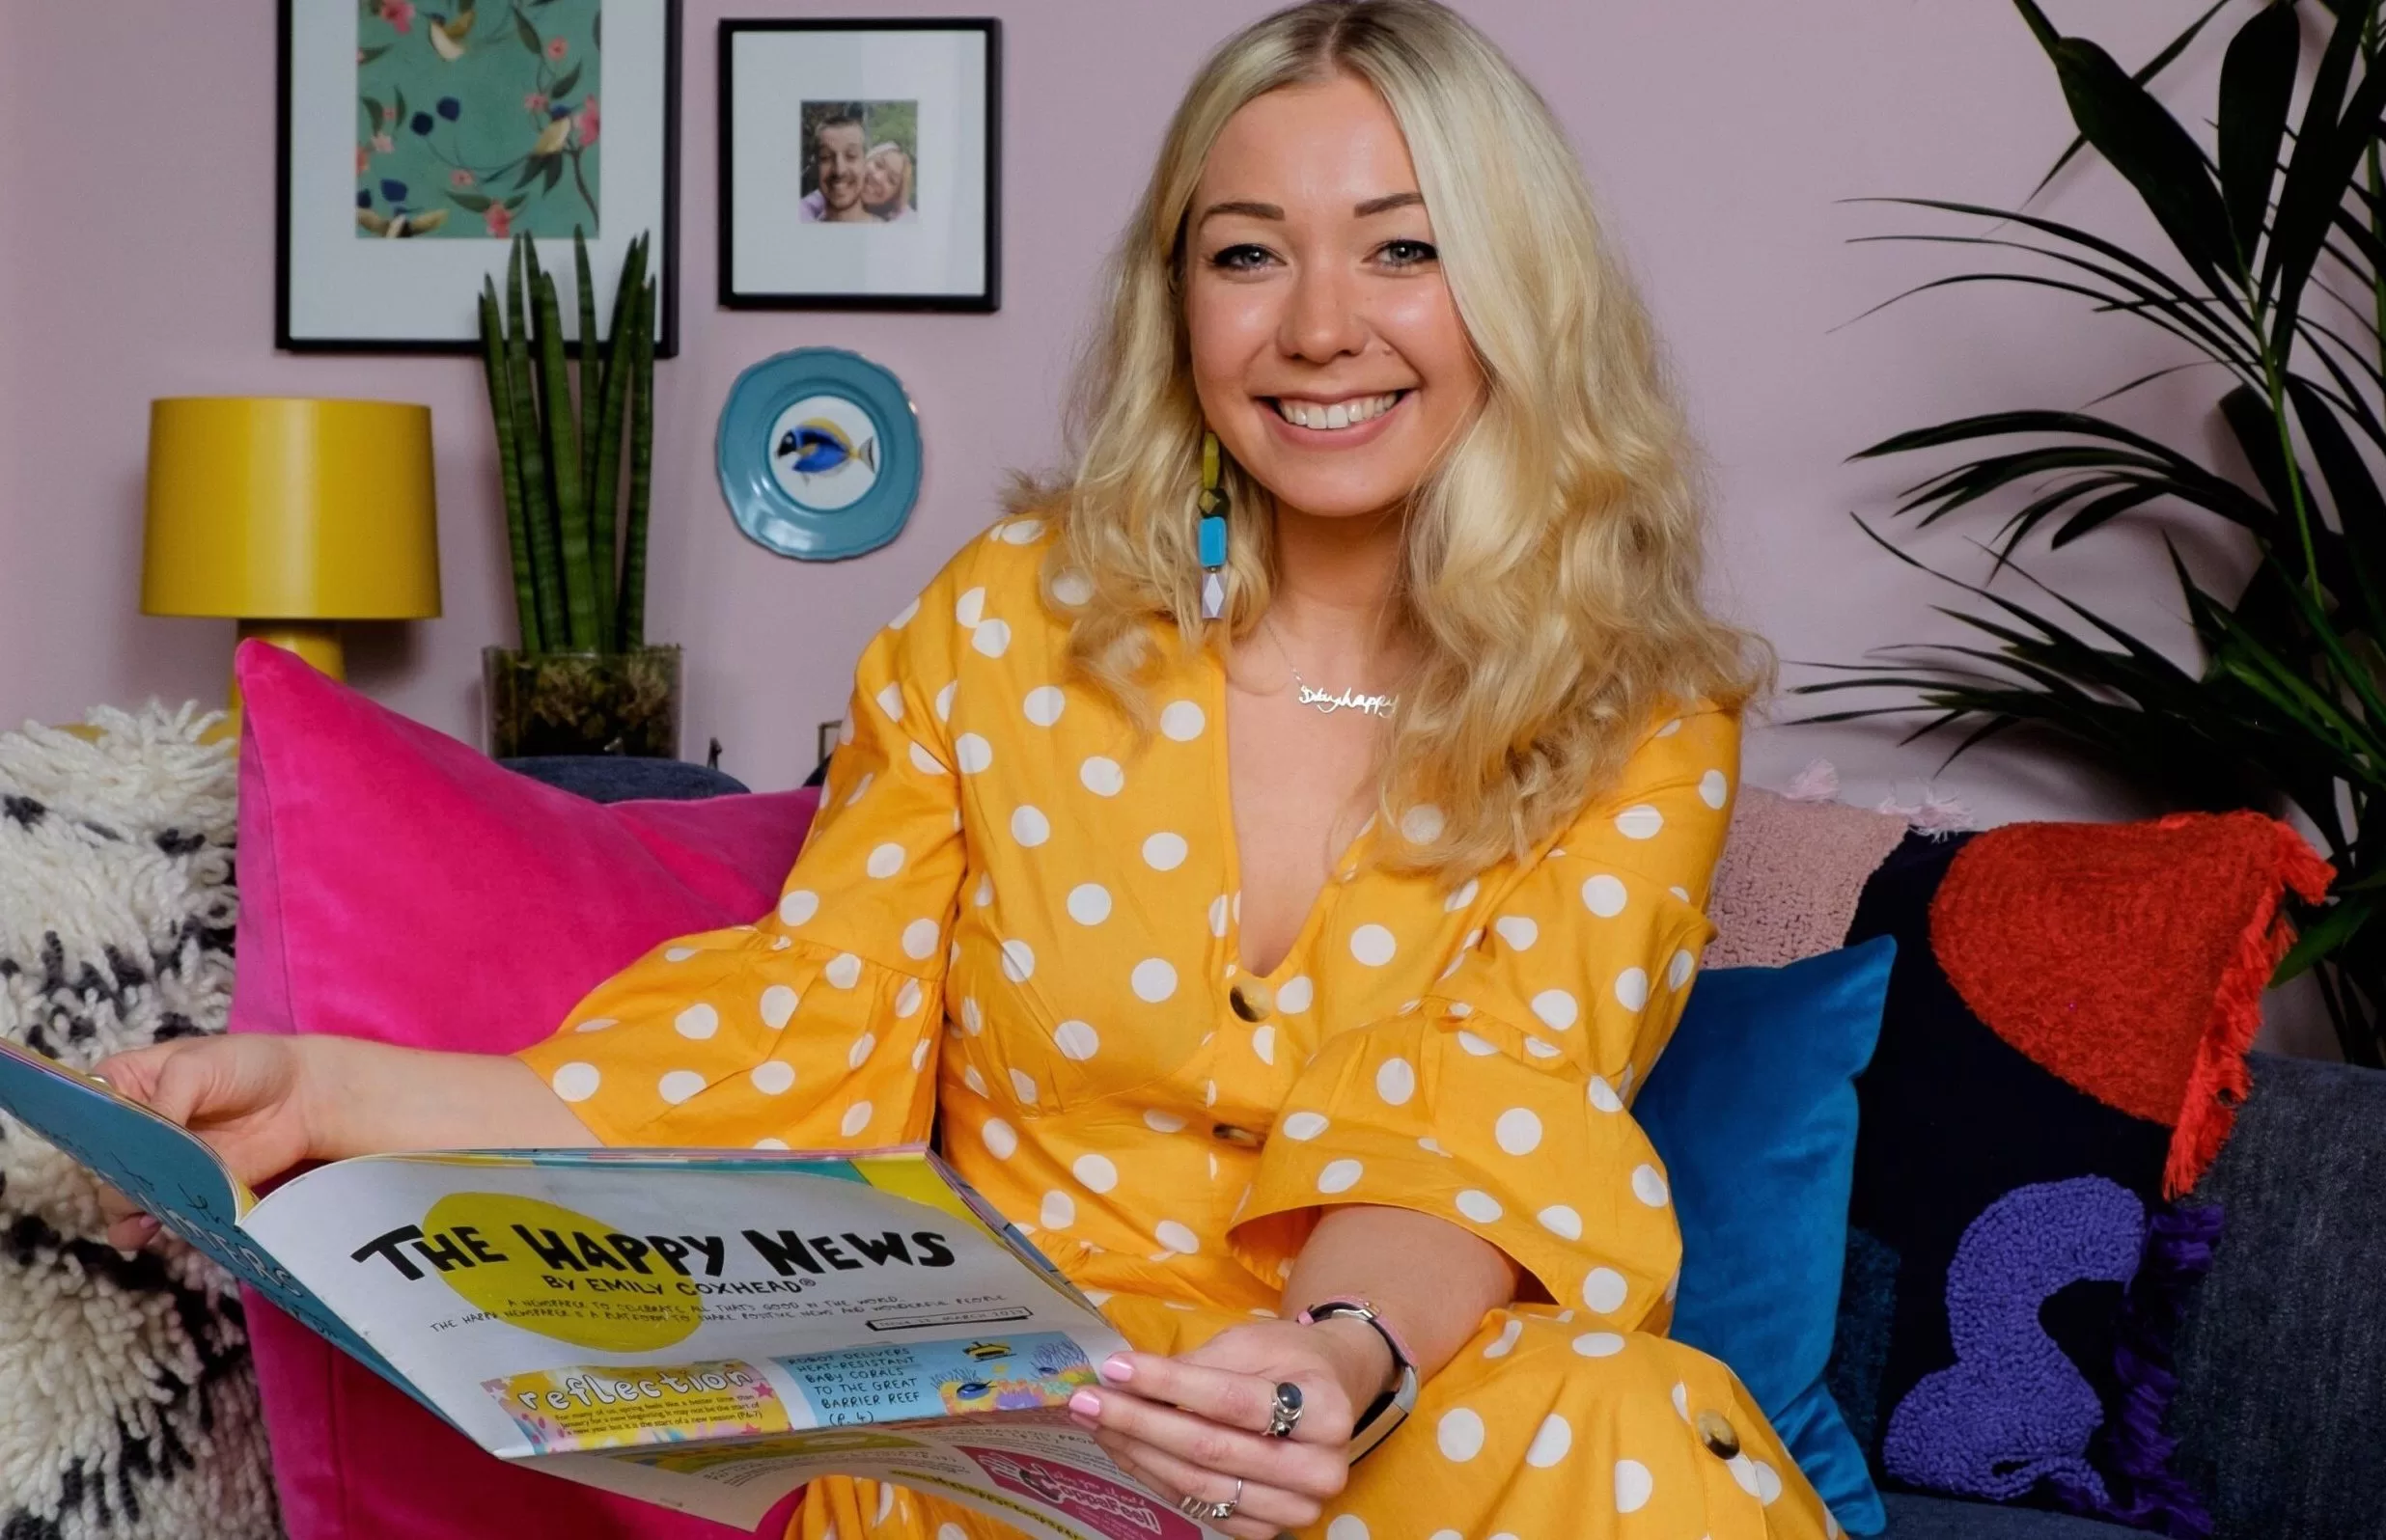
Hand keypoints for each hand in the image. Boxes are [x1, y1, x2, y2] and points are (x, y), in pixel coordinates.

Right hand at [90, 1035, 316, 1248]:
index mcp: (123, 1085)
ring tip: (142, 1218)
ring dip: (127, 1209)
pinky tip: (156, 1230)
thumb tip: (140, 1149)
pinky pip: (159, 1213)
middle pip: (102, 1161)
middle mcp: (132, 1128)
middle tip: (134, 1187)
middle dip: (113, 1178)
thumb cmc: (248, 1064)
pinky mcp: (185, 1190)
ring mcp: (157, 1162)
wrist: (304, 1096)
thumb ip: (165, 1102)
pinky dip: (153, 1225)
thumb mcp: (198, 1066)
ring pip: (123, 1193)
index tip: (105, 1152)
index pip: (87, 1114)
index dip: (91, 1135)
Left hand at [1069, 1318, 1385, 1537]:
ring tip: (1095, 1422)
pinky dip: (1155, 1477)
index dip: (1169, 1384)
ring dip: (1138, 1453)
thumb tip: (1127, 1380)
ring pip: (1199, 1485)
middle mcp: (1319, 1470)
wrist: (1329, 1396)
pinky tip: (1124, 1449)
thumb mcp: (1253, 1343)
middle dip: (1140, 1422)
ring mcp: (1294, 1509)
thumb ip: (1199, 1365)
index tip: (1116, 1368)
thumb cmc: (1290, 1361)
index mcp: (1325, 1412)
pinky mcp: (1267, 1530)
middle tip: (1088, 1400)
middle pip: (1210, 1448)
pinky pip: (1199, 1508)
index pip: (1231, 1400)